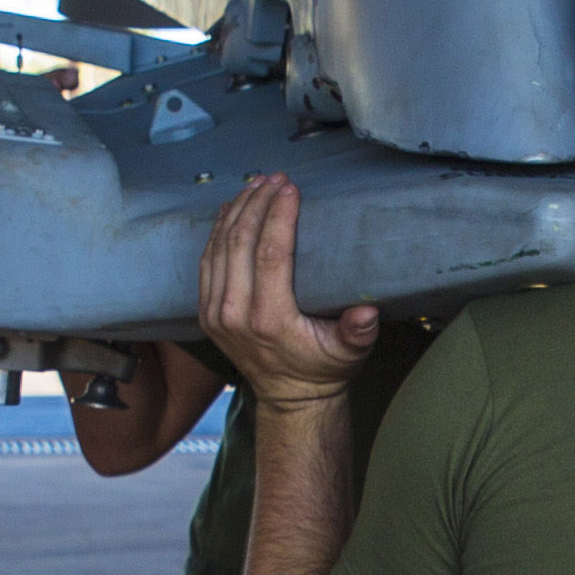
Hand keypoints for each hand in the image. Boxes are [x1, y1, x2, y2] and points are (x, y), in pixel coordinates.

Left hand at [199, 175, 380, 409]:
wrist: (289, 397)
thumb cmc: (323, 369)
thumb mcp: (349, 354)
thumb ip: (358, 332)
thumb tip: (368, 311)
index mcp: (269, 321)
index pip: (270, 255)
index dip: (278, 217)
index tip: (291, 189)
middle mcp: (235, 315)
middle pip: (240, 242)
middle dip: (257, 203)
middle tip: (276, 178)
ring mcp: (216, 313)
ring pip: (219, 246)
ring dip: (237, 210)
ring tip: (256, 183)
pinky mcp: (207, 310)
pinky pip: (207, 260)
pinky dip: (218, 229)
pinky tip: (232, 207)